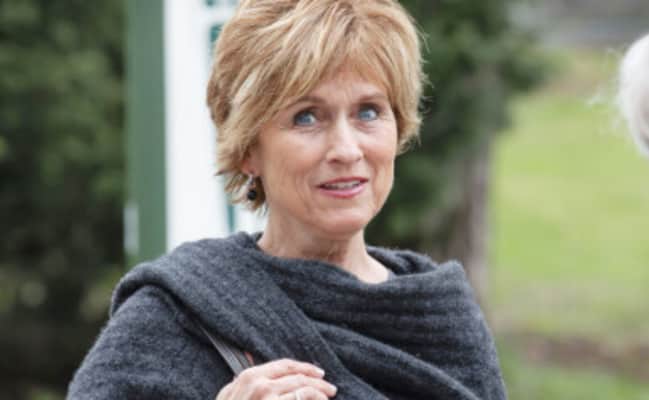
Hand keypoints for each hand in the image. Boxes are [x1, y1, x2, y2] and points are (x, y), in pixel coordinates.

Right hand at [216, 358, 336, 399]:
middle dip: (317, 381)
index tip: (317, 372)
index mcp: (249, 377)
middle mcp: (260, 385)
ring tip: (329, 396)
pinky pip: (303, 399)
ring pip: (304, 388)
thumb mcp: (226, 397)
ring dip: (321, 391)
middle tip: (330, 387)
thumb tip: (246, 365)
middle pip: (298, 376)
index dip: (304, 367)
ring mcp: (269, 398)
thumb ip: (237, 384)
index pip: (284, 365)